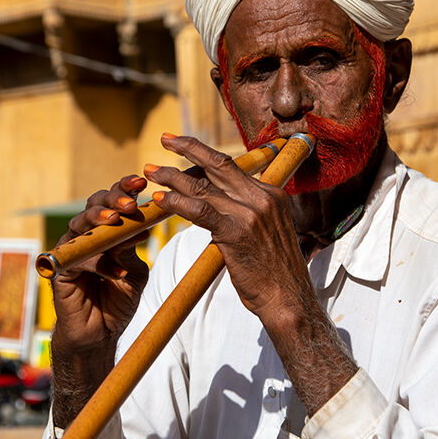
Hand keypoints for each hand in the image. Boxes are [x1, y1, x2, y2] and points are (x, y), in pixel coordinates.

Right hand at [49, 175, 150, 424]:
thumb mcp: (134, 272)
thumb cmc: (118, 300)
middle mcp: (87, 235)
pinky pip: (78, 258)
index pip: (114, 201)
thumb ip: (132, 248)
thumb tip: (139, 225)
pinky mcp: (60, 269)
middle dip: (112, 198)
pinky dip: (99, 263)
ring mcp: (71, 250)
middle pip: (94, 204)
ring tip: (116, 218)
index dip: (125, 188)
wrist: (100, 334)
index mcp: (107, 230)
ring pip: (81, 224)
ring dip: (99, 218)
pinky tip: (118, 270)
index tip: (142, 182)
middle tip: (129, 202)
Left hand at [148, 133, 357, 414]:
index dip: (204, 153)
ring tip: (150, 171)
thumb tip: (218, 208)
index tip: (183, 143)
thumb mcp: (267, 233)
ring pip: (204, 186)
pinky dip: (178, 202)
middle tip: (164, 139)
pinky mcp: (236, 232)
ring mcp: (250, 213)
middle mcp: (262, 198)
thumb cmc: (273, 273)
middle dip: (187, 148)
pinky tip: (161, 199)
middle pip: (218, 164)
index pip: (231, 167)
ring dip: (172, 176)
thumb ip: (247, 215)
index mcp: (271, 194)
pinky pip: (200, 211)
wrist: (287, 300)